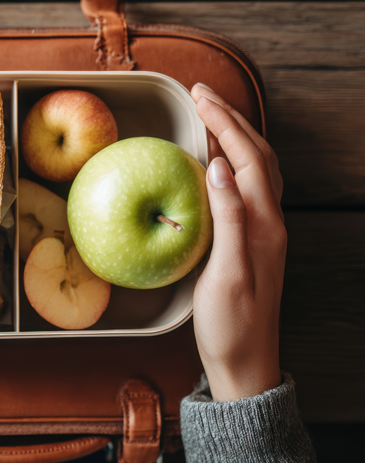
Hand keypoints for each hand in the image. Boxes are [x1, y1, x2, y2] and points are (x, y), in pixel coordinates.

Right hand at [191, 83, 284, 400]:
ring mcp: (264, 231)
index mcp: (263, 225)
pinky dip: (234, 161)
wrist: (246, 361)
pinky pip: (248, 187)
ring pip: (256, 169)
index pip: (246, 159)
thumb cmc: (232, 325)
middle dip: (231, 119)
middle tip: (201, 95)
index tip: (199, 98)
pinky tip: (217, 162)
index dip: (224, 123)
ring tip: (210, 116)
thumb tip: (219, 168)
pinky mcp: (253, 241)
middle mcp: (269, 222)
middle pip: (256, 155)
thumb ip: (228, 219)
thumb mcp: (225, 274)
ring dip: (236, 135)